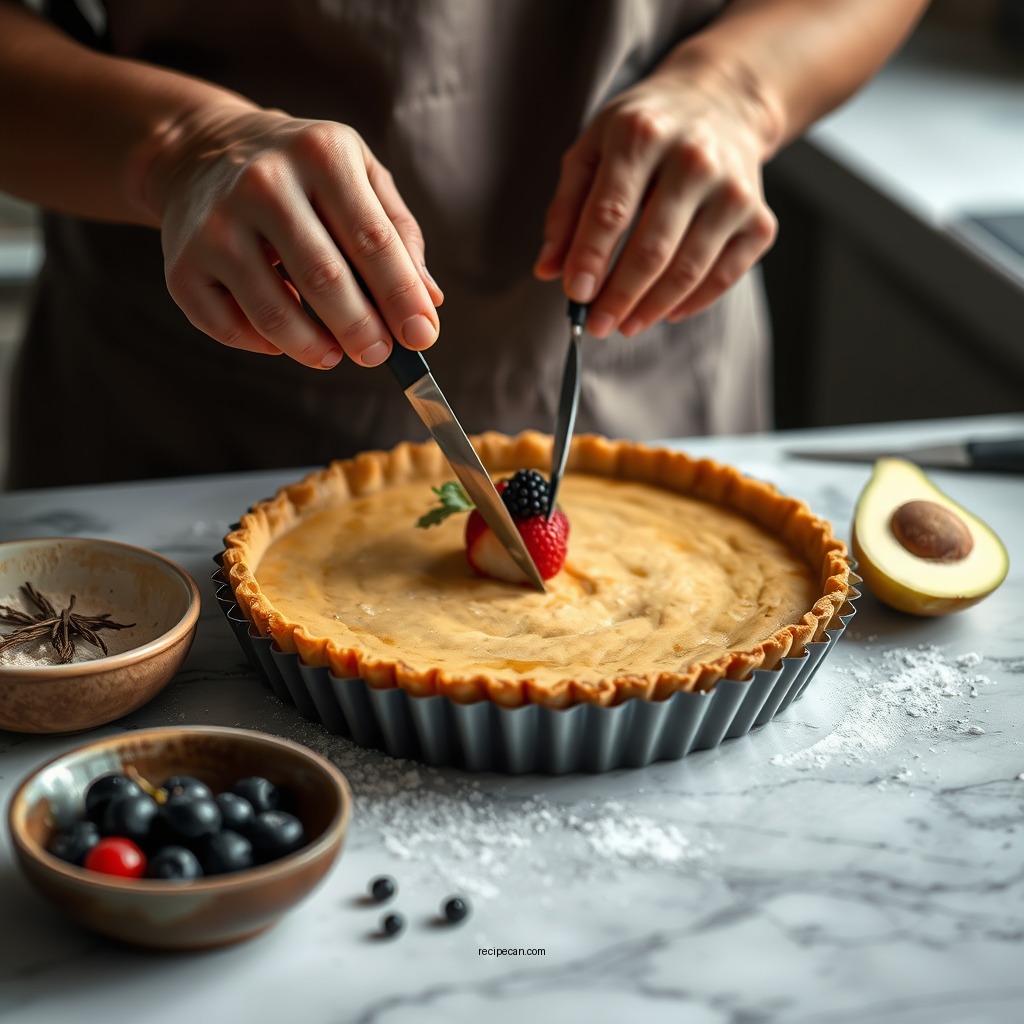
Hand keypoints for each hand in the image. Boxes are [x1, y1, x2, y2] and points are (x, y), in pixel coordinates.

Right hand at [148, 106, 442, 367]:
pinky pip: (230, 328)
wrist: (202, 151)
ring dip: (314, 348)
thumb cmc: (301, 173)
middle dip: (361, 330)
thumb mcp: (359, 176)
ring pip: (274, 313)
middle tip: (378, 355)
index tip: (421, 337)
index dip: (401, 296)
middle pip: (325, 278)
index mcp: (320, 154)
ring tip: (335, 354)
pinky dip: (265, 345)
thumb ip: (400, 235)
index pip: (372, 239)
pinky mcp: (182, 264)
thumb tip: (428, 302)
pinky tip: (284, 338)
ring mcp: (216, 224)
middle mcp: (263, 182)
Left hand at [534, 61, 776, 337]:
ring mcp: (733, 190)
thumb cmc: (645, 133)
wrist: (721, 103)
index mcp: (642, 134)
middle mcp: (694, 159)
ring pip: (688, 269)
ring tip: (625, 324)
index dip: (590, 260)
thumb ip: (565, 209)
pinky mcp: (759, 218)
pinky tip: (666, 312)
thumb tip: (548, 269)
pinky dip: (693, 303)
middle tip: (597, 325)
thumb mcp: (592, 150)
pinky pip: (725, 276)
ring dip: (652, 308)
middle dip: (619, 296)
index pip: (611, 212)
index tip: (575, 295)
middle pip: (652, 248)